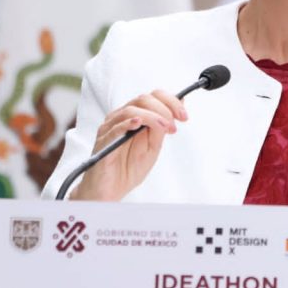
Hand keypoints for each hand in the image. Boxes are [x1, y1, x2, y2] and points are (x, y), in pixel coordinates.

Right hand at [70, 89, 186, 200]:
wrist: (110, 190)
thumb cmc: (128, 169)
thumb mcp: (153, 148)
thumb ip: (162, 127)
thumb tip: (179, 105)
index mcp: (133, 117)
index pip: (152, 97)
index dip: (170, 102)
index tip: (183, 116)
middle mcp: (120, 118)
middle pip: (143, 99)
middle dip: (164, 108)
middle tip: (176, 124)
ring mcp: (110, 128)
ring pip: (131, 110)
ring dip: (152, 116)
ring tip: (165, 127)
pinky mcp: (103, 141)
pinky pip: (115, 127)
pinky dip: (128, 123)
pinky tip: (139, 123)